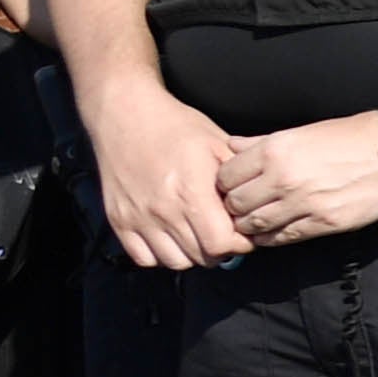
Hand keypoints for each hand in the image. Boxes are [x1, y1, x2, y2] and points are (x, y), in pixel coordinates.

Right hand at [87, 78, 249, 269]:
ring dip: (193, 254)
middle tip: (223, 233)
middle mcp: (163, 210)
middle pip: (202, 257)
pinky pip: (145, 258)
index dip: (239, 242)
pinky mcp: (119, 220)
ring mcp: (138, 218)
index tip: (242, 231)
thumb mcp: (218, 144)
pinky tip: (171, 237)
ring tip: (198, 235)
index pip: (222, 244)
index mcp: (192, 192)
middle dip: (221, 250)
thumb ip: (239, 179)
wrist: (125, 115)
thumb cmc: (176, 127)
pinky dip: (161, 255)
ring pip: (175, 262)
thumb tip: (258, 208)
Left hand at [218, 117, 377, 251]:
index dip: (225, 183)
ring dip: (251, 226)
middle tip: (243, 206)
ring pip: (254, 226)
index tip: (234, 186)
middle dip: (234, 207)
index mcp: (275, 150)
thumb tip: (232, 146)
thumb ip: (263, 142)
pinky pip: (283, 238)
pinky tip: (275, 231)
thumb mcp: (302, 131)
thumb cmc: (350, 136)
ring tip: (257, 220)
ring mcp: (303, 204)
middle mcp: (283, 178)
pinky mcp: (324, 223)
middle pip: (234, 204)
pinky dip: (272, 238)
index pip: (225, 177)